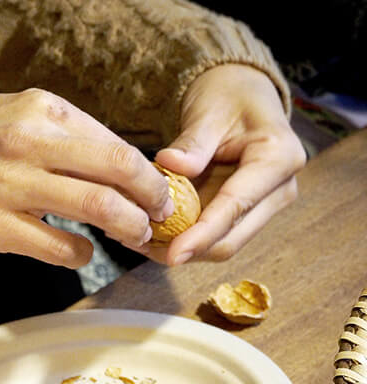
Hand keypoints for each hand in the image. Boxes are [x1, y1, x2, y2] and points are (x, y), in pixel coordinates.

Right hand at [0, 89, 174, 267]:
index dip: (147, 173)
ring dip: (128, 225)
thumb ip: (72, 134)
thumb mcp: (25, 113)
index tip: (157, 190)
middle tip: (160, 213)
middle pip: (118, 170)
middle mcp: (29, 144)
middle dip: (152, 197)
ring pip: (96, 207)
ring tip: (133, 234)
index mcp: (43, 111)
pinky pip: (57, 247)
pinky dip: (81, 253)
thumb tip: (127, 167)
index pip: (115, 144)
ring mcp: (11, 186)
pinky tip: (82, 250)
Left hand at [147, 64, 305, 264]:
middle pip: (231, 238)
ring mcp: (264, 205)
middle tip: (137, 244)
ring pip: (220, 245)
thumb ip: (192, 143)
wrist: (240, 96)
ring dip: (180, 249)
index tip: (172, 255)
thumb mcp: (208, 111)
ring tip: (137, 239)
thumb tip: (168, 164)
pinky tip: (150, 235)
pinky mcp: (244, 214)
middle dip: (186, 249)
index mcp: (278, 159)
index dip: (202, 235)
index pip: (235, 206)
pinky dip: (182, 240)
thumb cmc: (227, 97)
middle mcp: (279, 189)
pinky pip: (212, 237)